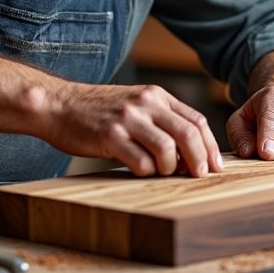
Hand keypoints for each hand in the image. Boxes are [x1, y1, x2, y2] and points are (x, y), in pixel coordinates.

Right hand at [42, 82, 222, 176]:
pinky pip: (141, 162)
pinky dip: (146, 172)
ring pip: (168, 149)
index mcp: (156, 96)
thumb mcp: (135, 104)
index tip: (215, 166)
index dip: (210, 146)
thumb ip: (161, 120)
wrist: (58, 104)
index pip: (196, 120)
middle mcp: (146, 104)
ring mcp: (128, 119)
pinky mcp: (110, 136)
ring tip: (162, 172)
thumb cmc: (98, 110)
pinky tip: (138, 170)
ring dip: (171, 168)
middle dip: (200, 160)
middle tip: (199, 176)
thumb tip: (191, 152)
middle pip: (188, 134)